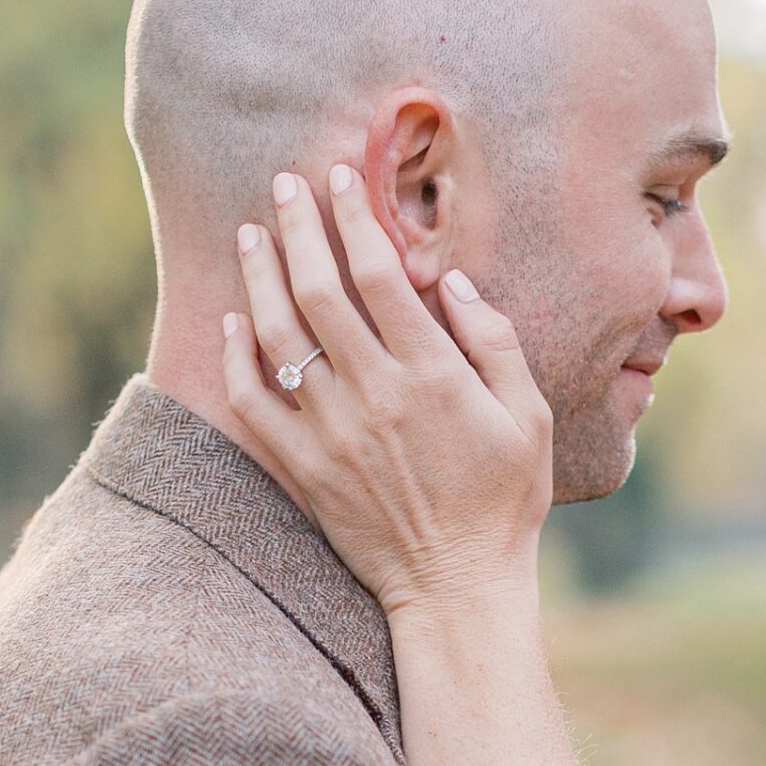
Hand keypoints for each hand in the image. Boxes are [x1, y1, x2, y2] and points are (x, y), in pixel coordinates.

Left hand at [220, 164, 553, 618]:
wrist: (457, 588)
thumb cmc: (505, 503)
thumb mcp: (530, 418)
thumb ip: (494, 343)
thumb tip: (450, 281)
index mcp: (432, 375)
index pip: (380, 274)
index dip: (354, 217)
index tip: (341, 178)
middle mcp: (374, 395)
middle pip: (319, 290)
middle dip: (298, 227)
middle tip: (284, 184)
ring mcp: (332, 433)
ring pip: (278, 336)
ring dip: (259, 276)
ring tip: (250, 234)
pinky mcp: (304, 469)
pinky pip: (254, 402)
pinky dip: (238, 355)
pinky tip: (234, 320)